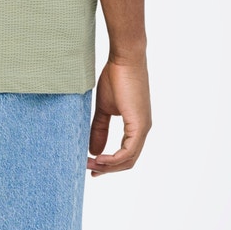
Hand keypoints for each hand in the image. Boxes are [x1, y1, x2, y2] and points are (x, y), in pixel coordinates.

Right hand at [87, 56, 150, 175]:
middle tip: (87, 169)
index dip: (108, 164)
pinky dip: (114, 159)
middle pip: (127, 162)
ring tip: (90, 165)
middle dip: (107, 169)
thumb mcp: (104, 109)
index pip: (125, 155)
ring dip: (108, 166)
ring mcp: (143, 128)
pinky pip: (128, 151)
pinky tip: (99, 159)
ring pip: (129, 159)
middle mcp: (143, 130)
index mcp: (136, 126)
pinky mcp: (140, 124)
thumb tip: (94, 151)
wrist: (124, 60)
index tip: (90, 166)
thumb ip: (100, 129)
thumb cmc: (115, 78)